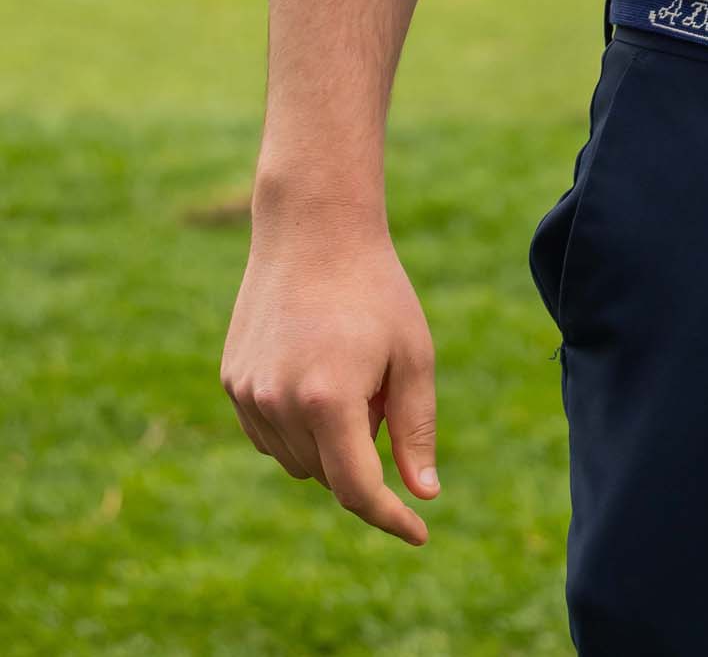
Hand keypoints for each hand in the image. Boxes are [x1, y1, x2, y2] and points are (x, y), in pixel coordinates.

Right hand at [220, 215, 440, 544]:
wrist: (314, 229)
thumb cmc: (376, 290)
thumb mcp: (413, 356)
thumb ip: (416, 429)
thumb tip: (422, 494)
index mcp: (328, 399)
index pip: (357, 490)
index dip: (389, 517)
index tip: (419, 533)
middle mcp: (279, 403)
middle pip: (328, 474)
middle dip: (361, 451)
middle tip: (379, 387)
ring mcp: (248, 394)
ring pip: (296, 460)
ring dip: (327, 440)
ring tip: (345, 368)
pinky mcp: (232, 381)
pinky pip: (269, 434)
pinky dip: (297, 425)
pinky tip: (315, 369)